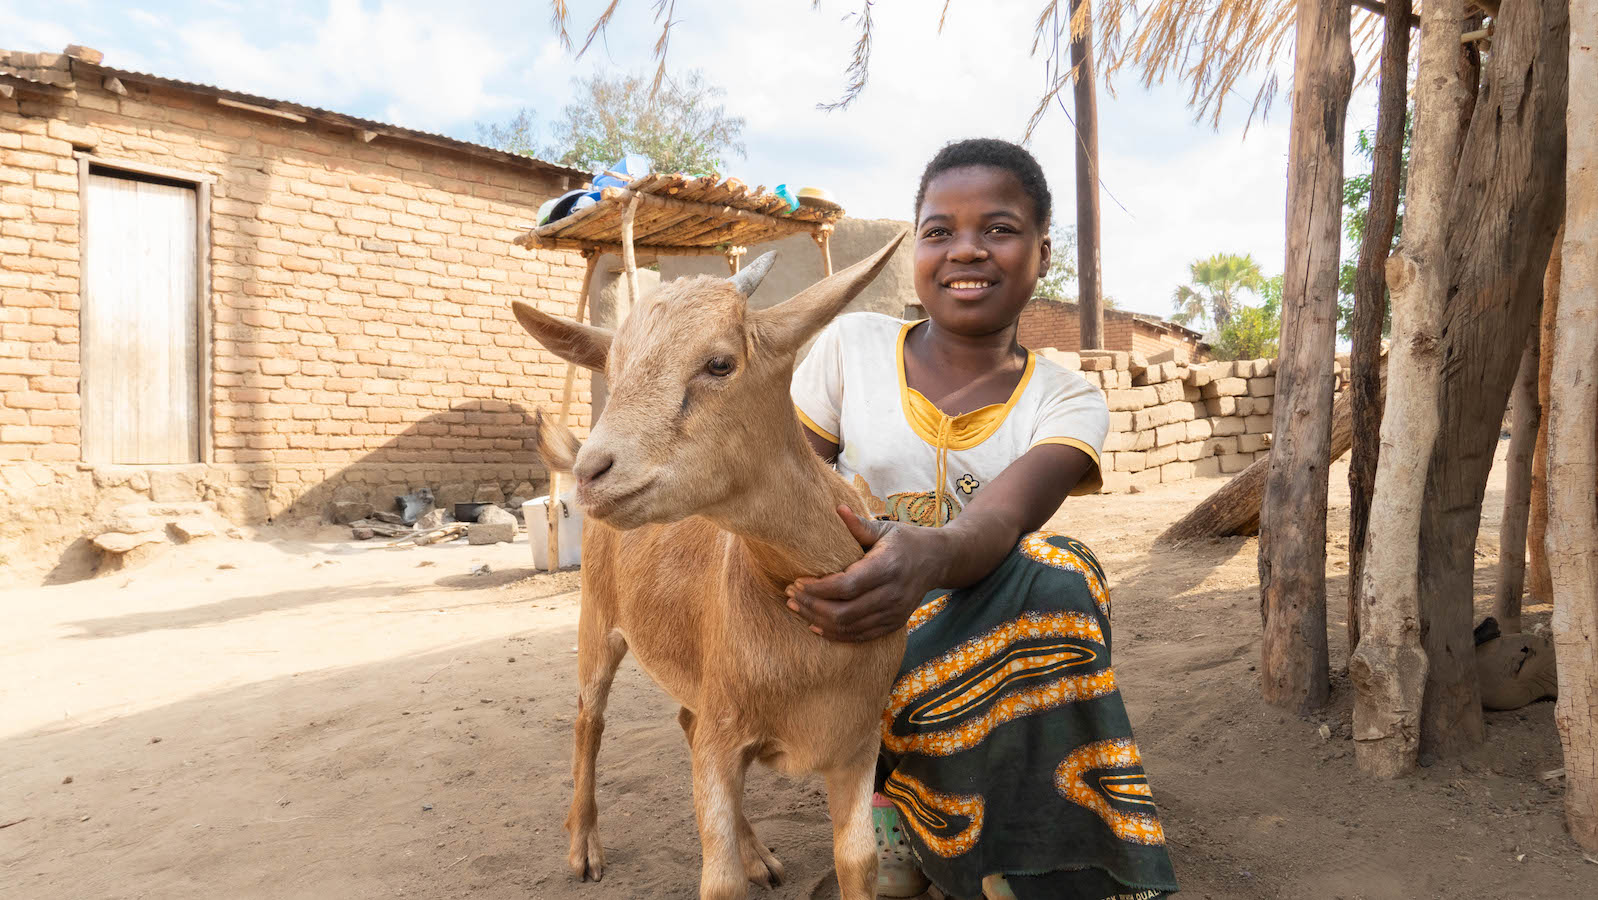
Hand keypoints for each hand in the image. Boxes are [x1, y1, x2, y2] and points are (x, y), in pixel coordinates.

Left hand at [784, 506, 945, 642]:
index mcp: (887, 567)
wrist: (936, 561)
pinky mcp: (893, 624)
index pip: (846, 586)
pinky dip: (835, 634)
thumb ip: (859, 525)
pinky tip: (815, 625)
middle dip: (812, 606)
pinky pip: (859, 636)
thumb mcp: (885, 528)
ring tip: (796, 607)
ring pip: (848, 628)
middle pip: (844, 611)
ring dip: (818, 620)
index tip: (797, 581)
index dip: (818, 588)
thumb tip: (836, 509)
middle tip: (790, 595)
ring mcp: (894, 613)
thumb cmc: (905, 541)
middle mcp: (892, 594)